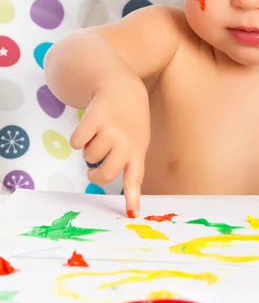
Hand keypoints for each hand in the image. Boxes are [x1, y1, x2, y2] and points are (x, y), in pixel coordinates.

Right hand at [70, 75, 149, 217]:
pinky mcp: (93, 120)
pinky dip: (78, 138)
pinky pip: (76, 143)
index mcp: (138, 150)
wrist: (122, 87)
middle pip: (104, 175)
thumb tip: (103, 181)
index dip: (133, 198)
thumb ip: (127, 160)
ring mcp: (110, 131)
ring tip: (99, 134)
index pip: (135, 179)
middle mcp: (125, 142)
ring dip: (89, 149)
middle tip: (94, 169)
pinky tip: (90, 126)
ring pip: (88, 157)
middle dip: (95, 175)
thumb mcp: (138, 139)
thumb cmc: (129, 120)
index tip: (132, 215)